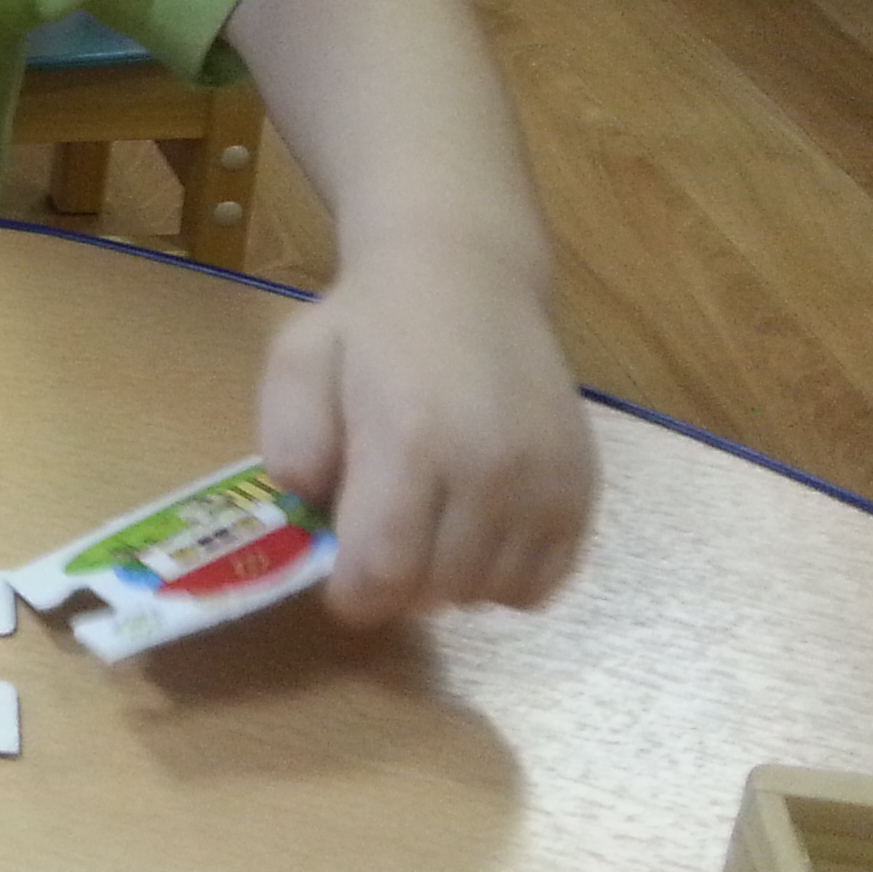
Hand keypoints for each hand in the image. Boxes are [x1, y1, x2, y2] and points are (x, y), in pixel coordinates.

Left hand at [256, 252, 595, 626]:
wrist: (468, 275)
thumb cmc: (370, 323)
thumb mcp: (299, 362)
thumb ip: (289, 439)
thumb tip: (309, 505)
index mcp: (410, 439)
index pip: (385, 571)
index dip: (354, 596)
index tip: (339, 579)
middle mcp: (488, 468)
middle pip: (440, 591)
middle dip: (398, 588)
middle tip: (380, 545)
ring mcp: (545, 480)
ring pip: (494, 593)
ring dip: (452, 583)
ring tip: (430, 533)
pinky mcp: (583, 486)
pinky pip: (546, 580)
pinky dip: (507, 577)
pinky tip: (477, 533)